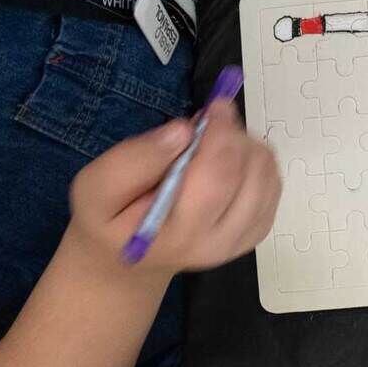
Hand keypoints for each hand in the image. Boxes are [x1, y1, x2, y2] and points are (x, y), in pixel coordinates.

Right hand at [67, 101, 281, 275]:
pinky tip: (228, 160)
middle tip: (208, 121)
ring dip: (247, 147)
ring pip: (267, 177)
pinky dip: (256, 162)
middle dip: (234, 136)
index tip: (215, 106)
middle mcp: (218, 243)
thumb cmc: (110, 221)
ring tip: (212, 143)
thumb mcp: (95, 190)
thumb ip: (133, 160)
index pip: (216, 179)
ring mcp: (241, 239)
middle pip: (251, 176)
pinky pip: (272, 185)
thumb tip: (183, 131)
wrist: (128, 259)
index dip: (222, 134)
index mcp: (179, 236)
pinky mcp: (255, 230)